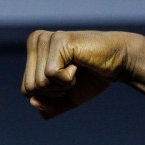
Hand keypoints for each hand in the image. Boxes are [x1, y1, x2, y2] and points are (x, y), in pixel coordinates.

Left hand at [21, 30, 135, 118]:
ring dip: (62, 85)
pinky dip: (68, 79)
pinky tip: (79, 64)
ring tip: (76, 68)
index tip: (66, 79)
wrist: (119, 64)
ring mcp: (47, 39)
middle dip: (54, 91)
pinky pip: (50, 75)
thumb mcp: (65, 98)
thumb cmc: (91, 78)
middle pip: (29, 88)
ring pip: (38, 83)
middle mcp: (36, 40)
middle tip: (72, 75)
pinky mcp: (59, 40)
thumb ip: (47, 106)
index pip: (25, 90)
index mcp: (33, 51)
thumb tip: (33, 101)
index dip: (48, 95)